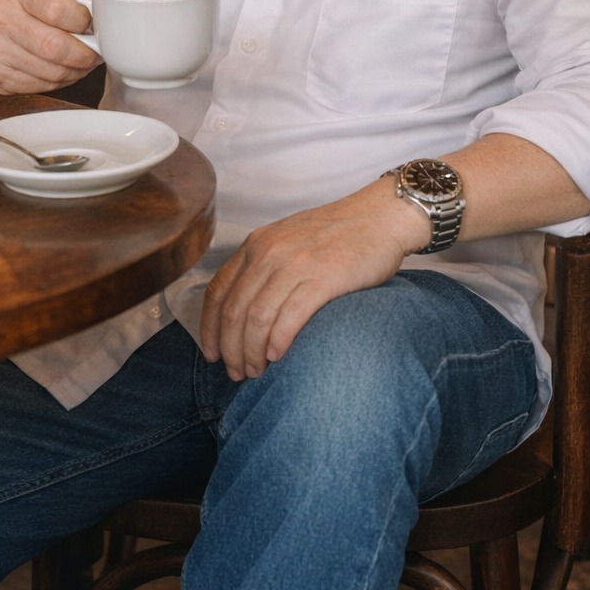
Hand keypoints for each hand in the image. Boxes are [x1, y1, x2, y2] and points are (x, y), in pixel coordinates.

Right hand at [0, 0, 100, 94]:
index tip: (90, 22)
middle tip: (96, 48)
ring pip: (53, 72)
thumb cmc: (10, 2)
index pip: (58, 9)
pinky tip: (65, 68)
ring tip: (84, 58)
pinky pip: (43, 86)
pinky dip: (62, 80)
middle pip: (56, 47)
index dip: (84, 20)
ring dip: (77, 69)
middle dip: (86, 52)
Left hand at [199, 181, 421, 380]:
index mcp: (257, 244)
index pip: (217, 291)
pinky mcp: (323, 278)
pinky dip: (278, 341)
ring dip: (251, 352)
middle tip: (236, 373)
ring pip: (257, 318)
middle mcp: (269, 252)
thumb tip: (245, 312)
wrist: (380, 216)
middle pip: (233, 311)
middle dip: (230, 349)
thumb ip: (265, 267)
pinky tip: (278, 356)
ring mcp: (295, 264)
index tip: (210, 354)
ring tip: (256, 371)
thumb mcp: (288, 241)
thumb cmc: (337, 234)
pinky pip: (290, 317)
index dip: (208, 328)